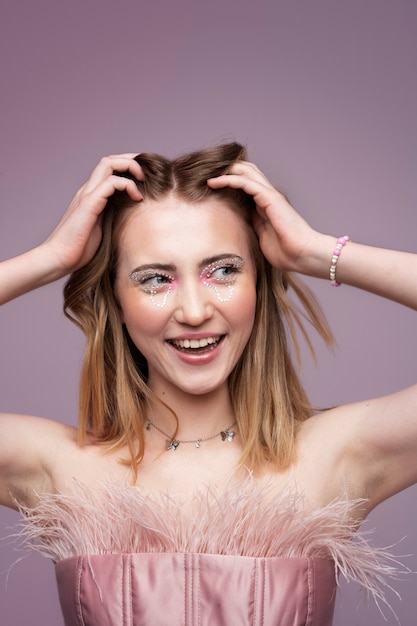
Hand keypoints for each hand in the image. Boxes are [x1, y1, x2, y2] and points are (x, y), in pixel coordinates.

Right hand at [43, 154, 142, 276]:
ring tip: (143, 181)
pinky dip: (127, 185)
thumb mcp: (103, 229)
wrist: (59, 258)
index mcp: (91, 196)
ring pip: (108, 163)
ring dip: (130, 166)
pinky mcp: (89, 204)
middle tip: (146, 174)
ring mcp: (87, 195)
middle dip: (131, 160)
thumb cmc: (80, 249)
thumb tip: (134, 219)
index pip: (109, 169)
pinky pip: (110, 182)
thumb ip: (114, 218)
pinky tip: (137, 198)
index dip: (128, 167)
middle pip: (109, 160)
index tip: (145, 177)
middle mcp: (88, 190)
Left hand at [207, 161, 321, 273]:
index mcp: (265, 206)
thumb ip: (251, 227)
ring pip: (245, 172)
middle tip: (205, 173)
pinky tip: (214, 182)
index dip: (228, 181)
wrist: (302, 255)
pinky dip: (229, 180)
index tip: (208, 186)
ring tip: (206, 173)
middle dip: (226, 170)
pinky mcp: (270, 198)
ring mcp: (269, 195)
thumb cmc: (286, 252)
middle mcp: (267, 197)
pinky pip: (246, 183)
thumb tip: (237, 224)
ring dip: (225, 171)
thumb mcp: (261, 238)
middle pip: (246, 172)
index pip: (245, 185)